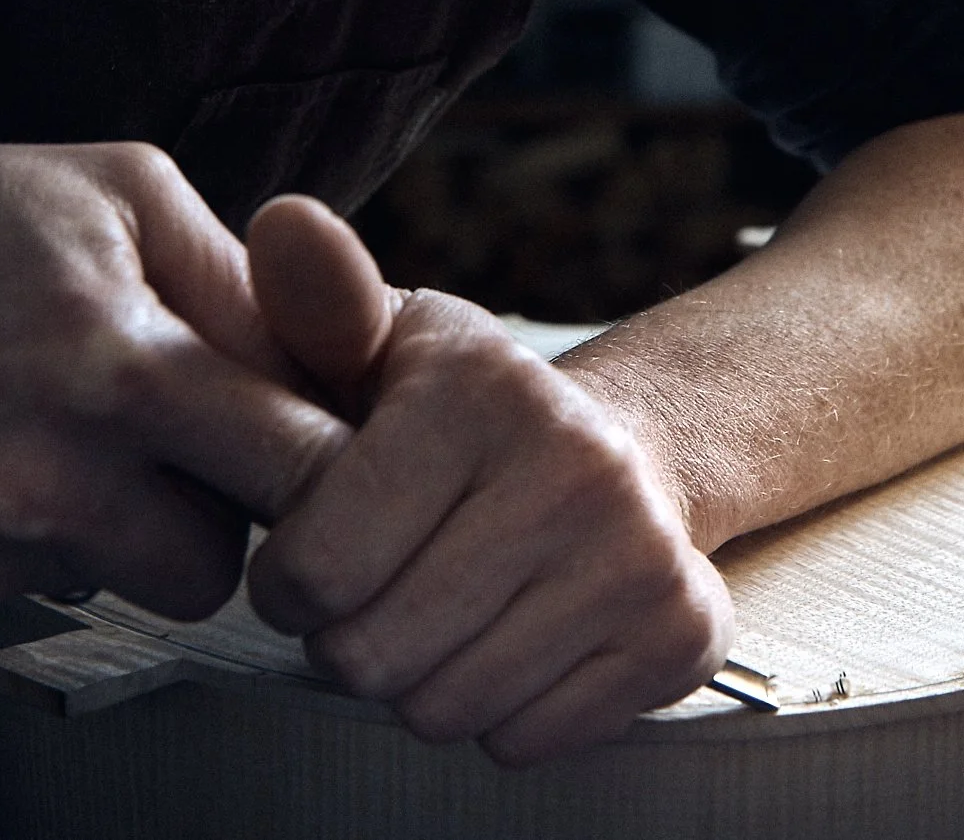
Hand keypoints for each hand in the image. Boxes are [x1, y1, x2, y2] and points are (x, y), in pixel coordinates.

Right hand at [0, 131, 347, 629]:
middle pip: (223, 561)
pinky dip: (35, 542)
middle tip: (187, 436)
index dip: (331, 458)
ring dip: (133, 528)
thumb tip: (342, 353)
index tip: (330, 442)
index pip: (301, 470)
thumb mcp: (121, 192)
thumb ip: (246, 280)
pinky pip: (35, 592)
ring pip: (133, 584)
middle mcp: (44, 481)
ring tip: (80, 436)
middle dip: (225, 506)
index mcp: (118, 369)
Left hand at [242, 196, 732, 764]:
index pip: (315, 569)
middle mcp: (577, 469)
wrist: (634, 451)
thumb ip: (317, 304)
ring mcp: (640, 557)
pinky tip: (516, 636)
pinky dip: (503, 712)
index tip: (318, 550)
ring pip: (447, 709)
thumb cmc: (473, 415)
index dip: (290, 581)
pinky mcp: (682, 636)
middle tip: (384, 587)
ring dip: (424, 678)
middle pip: (373, 654)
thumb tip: (281, 222)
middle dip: (352, 637)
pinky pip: (526, 741)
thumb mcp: (387, 344)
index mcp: (487, 392)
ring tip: (448, 609)